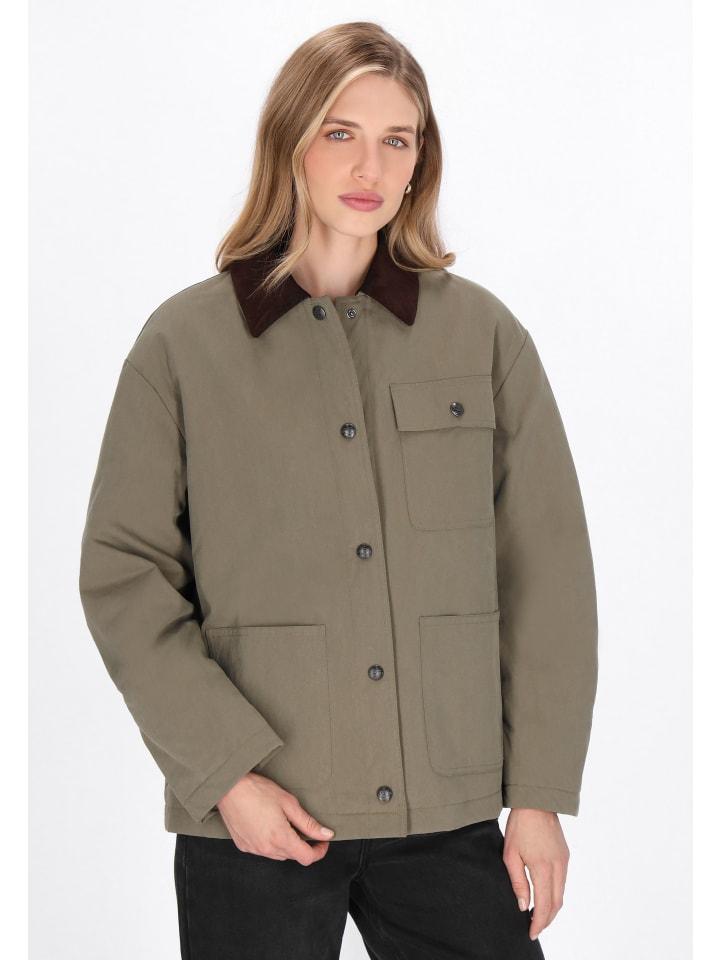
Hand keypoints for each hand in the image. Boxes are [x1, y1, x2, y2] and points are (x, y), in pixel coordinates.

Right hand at [216, 771, 334, 864]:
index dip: (319, 851)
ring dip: (286, 844)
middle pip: (292, 856)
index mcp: (280, 838)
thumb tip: (326, 834)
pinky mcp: (244, 846)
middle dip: (303, 845)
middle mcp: (266, 848)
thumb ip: (308, 822)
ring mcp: (254, 849)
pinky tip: (269, 826)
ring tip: (285, 823)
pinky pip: (263, 850)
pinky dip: (271, 843)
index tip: (323, 841)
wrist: (229, 788)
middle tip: (305, 827)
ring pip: (278, 854)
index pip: (306, 857)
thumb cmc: (258, 791)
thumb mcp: (288, 803)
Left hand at [501, 808, 569, 941]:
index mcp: (543, 867)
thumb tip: (523, 905)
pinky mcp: (565, 855)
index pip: (544, 904)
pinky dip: (555, 894)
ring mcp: (564, 861)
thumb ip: (518, 882)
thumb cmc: (519, 826)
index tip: (532, 932)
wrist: (536, 803)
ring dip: (552, 908)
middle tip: (535, 928)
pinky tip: (545, 895)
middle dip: (547, 920)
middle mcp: (558, 867)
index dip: (539, 922)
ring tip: (538, 915)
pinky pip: (563, 882)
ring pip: (562, 894)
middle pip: (557, 903)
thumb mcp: (510, 854)